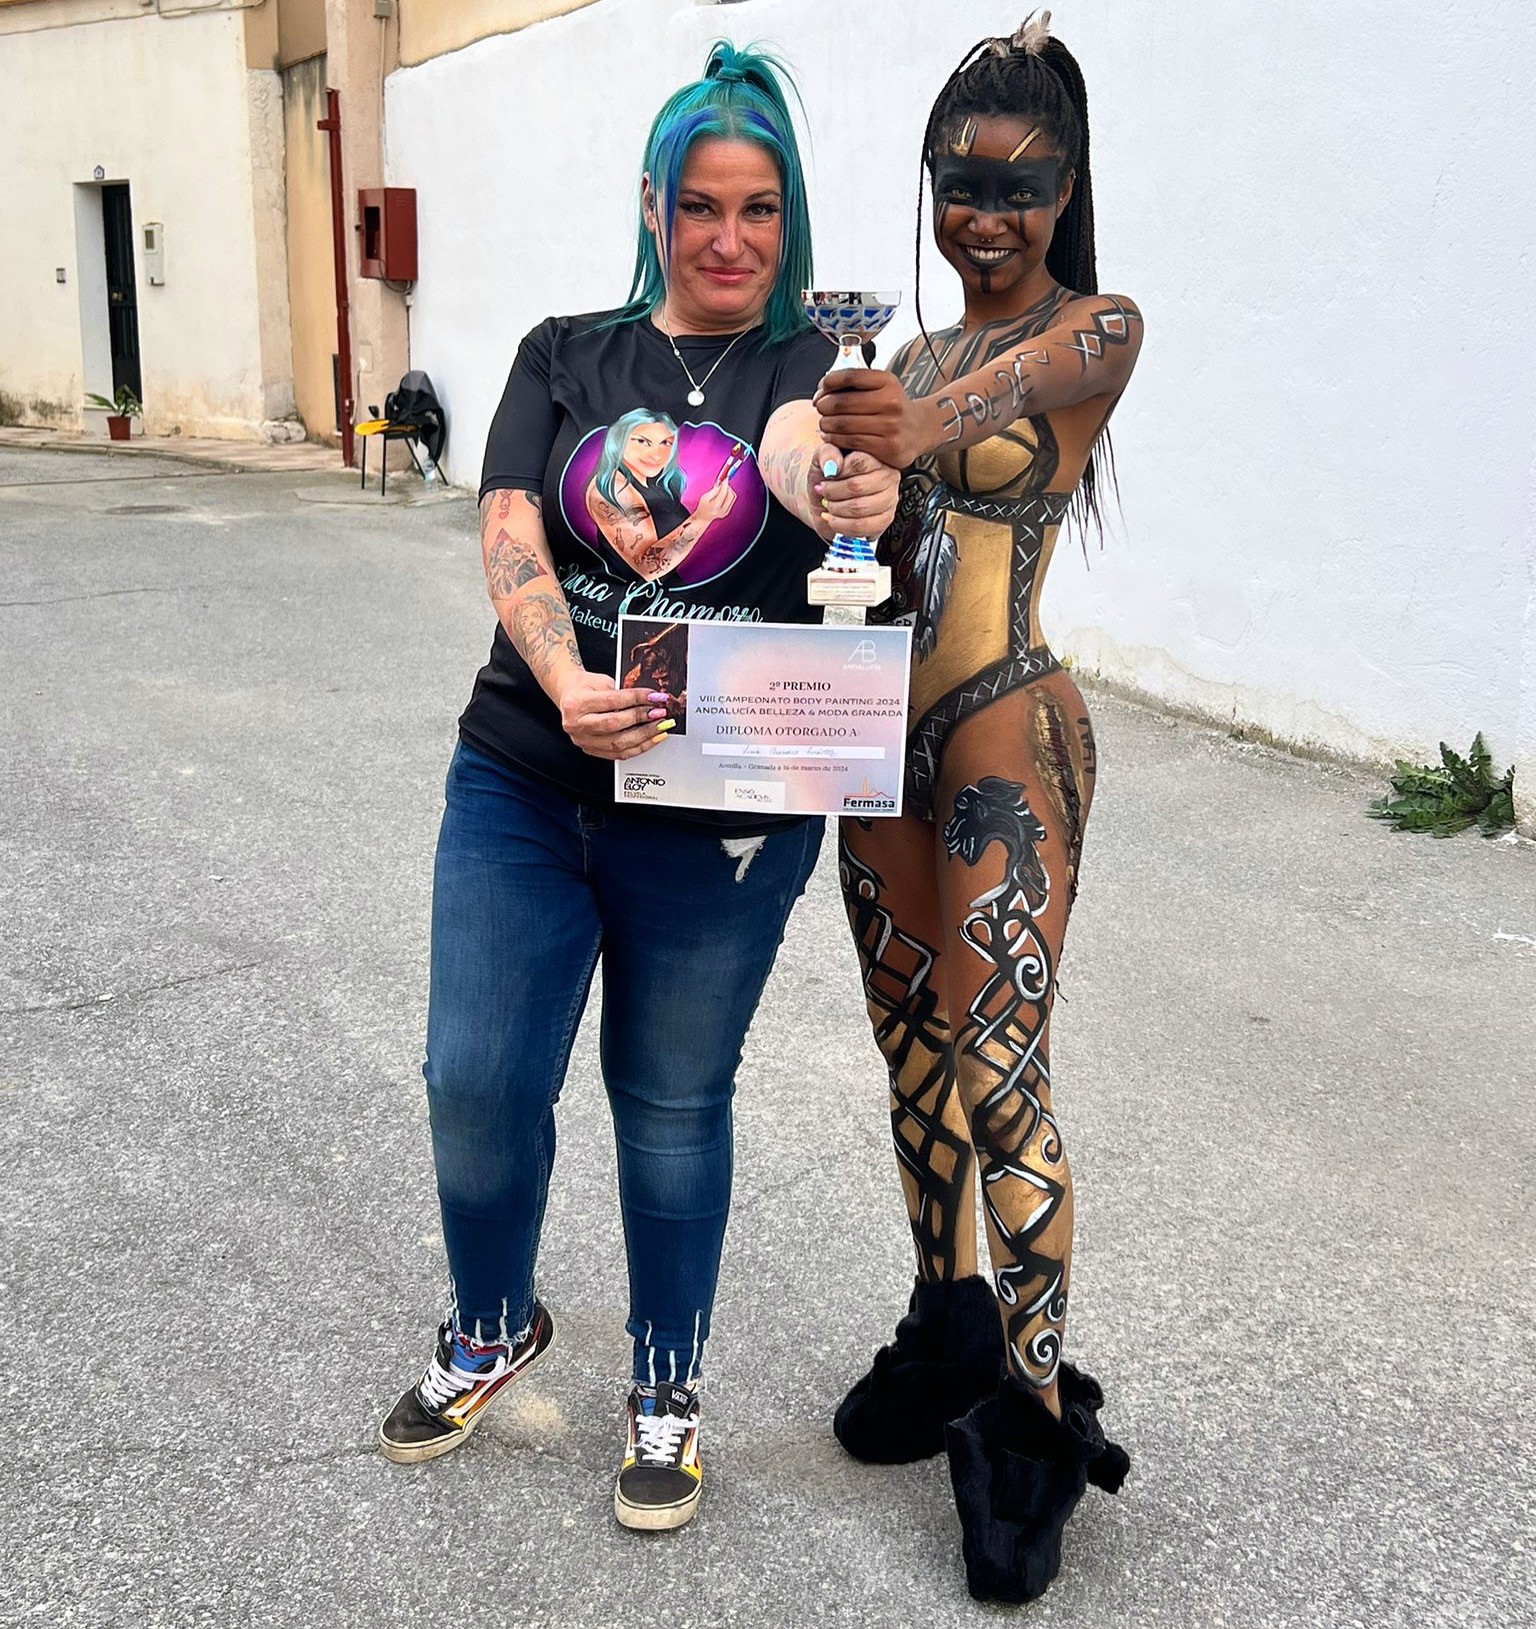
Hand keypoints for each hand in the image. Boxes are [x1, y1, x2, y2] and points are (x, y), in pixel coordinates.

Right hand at [554, 669, 672, 760]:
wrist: (570, 696)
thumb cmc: (584, 687)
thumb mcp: (601, 681)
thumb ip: (623, 692)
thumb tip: (649, 701)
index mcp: (576, 703)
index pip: (613, 701)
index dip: (637, 699)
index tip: (655, 697)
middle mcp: (576, 724)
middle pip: (614, 725)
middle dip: (642, 719)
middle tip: (659, 713)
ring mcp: (583, 740)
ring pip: (618, 744)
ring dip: (644, 736)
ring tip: (659, 727)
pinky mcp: (590, 750)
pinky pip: (618, 754)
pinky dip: (638, 747)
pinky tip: (651, 739)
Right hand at [693, 473, 737, 527]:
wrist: (703, 517)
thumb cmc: (703, 506)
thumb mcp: (705, 497)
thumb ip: (714, 490)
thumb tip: (721, 484)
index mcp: (715, 506)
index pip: (723, 493)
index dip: (725, 484)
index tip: (725, 478)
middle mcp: (722, 510)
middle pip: (730, 495)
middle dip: (727, 487)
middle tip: (722, 484)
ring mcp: (725, 512)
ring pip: (733, 497)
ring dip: (729, 490)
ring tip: (721, 490)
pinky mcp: (728, 511)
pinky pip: (732, 500)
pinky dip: (728, 495)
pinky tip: (723, 495)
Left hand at [814, 448, 900, 541]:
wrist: (824, 500)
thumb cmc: (828, 477)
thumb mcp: (822, 457)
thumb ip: (827, 454)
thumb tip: (833, 466)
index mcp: (876, 456)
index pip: (859, 463)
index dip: (838, 472)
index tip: (827, 476)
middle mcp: (888, 476)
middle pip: (857, 487)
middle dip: (832, 492)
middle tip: (824, 493)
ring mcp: (889, 499)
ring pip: (859, 508)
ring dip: (835, 509)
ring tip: (829, 505)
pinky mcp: (885, 520)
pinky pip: (862, 526)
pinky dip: (841, 525)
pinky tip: (833, 520)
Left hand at [815, 369, 927, 468]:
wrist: (919, 429)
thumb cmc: (892, 407)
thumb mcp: (881, 387)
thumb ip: (854, 385)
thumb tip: (821, 391)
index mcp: (887, 381)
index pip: (849, 376)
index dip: (828, 383)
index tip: (821, 390)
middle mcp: (891, 402)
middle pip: (842, 402)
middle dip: (824, 406)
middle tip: (820, 409)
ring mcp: (890, 426)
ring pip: (844, 424)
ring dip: (826, 424)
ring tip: (823, 424)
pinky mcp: (888, 447)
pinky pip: (851, 442)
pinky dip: (834, 439)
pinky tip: (830, 436)